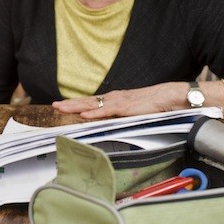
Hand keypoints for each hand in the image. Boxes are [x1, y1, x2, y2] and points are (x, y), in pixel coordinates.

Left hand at [52, 83, 183, 118]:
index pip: (90, 103)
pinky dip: (94, 114)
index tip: (62, 106)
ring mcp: (117, 102)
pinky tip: (83, 116)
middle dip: (69, 104)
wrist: (168, 97)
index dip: (75, 104)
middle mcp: (112, 99)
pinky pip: (106, 111)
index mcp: (113, 100)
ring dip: (76, 107)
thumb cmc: (153, 105)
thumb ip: (120, 118)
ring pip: (92, 105)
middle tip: (54, 106)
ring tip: (61, 108)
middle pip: (86, 102)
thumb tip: (109, 125)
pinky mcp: (125, 107)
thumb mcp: (132, 113)